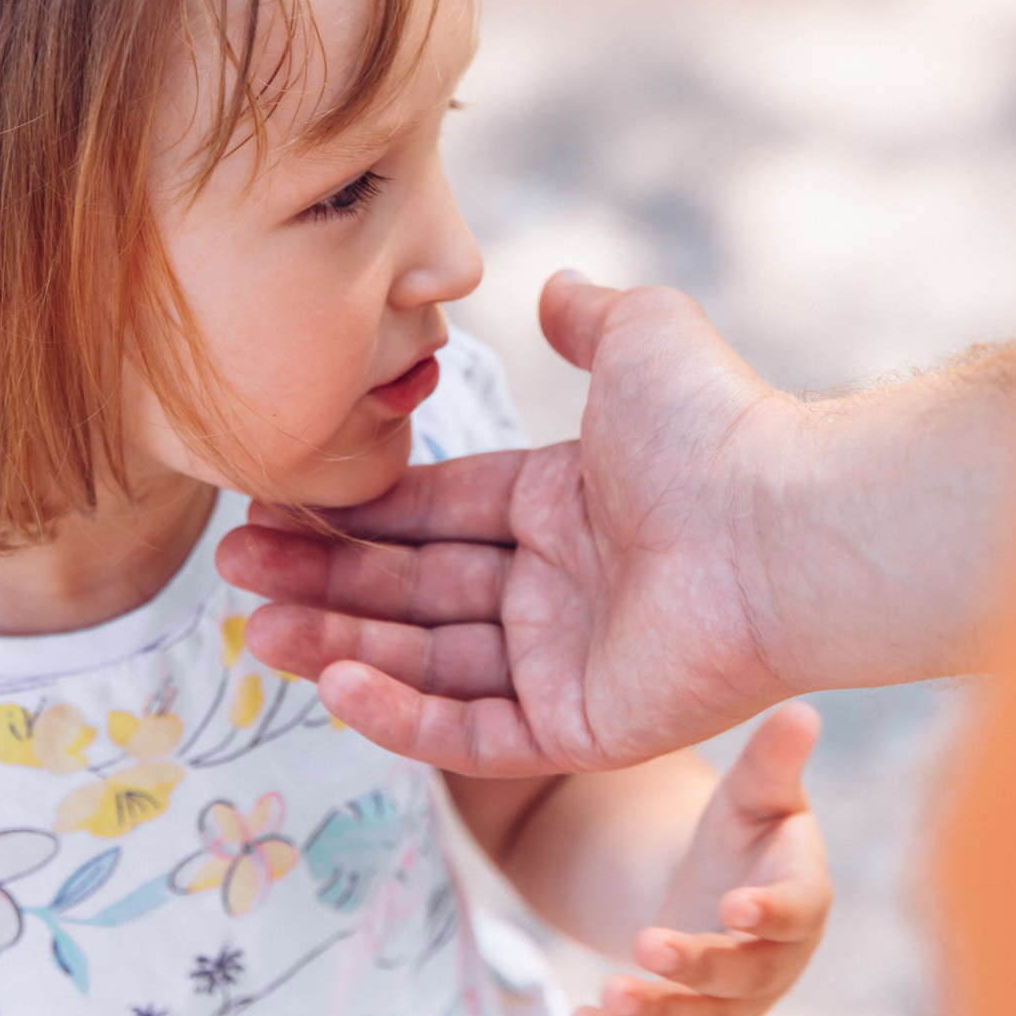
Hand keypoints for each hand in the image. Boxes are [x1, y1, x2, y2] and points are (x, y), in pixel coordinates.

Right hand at [217, 273, 806, 774]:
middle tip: (233, 572)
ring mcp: (567, 663)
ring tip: (256, 633)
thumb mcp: (640, 339)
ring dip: (338, 647)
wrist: (782, 525)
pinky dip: (401, 712)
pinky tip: (334, 681)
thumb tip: (555, 285)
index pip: (432, 514)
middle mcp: (557, 588)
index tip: (272, 508)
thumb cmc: (716, 429)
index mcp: (559, 507)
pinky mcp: (583, 728)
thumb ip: (587, 319)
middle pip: (412, 590)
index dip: (351, 515)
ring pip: (427, 662)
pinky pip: (472, 730)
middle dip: (321, 582)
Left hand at [586, 705, 830, 1015]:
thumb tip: (801, 710)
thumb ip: (774, 760)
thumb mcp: (755, 793)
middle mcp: (776, 963)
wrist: (715, 891)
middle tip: (649, 943)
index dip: (772, 913)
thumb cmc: (744, 832)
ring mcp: (735, 1004)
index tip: (734, 906)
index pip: (799, 911)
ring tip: (603, 1000)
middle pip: (743, 976)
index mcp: (804, 898)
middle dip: (697, 966)